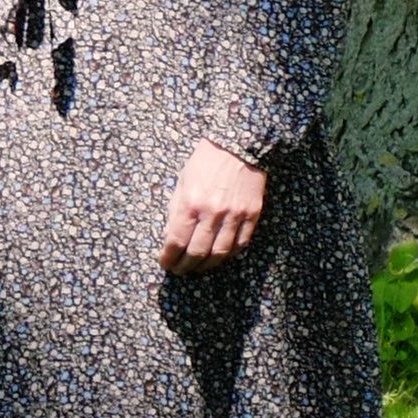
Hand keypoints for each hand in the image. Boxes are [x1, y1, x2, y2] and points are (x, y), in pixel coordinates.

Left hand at [160, 139, 264, 269]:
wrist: (239, 147)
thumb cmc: (204, 163)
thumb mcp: (181, 184)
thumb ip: (176, 212)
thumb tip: (170, 238)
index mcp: (190, 204)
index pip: (176, 241)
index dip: (168, 257)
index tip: (165, 263)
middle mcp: (213, 213)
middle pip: (197, 252)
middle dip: (185, 266)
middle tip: (179, 270)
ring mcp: (235, 215)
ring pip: (220, 253)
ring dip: (206, 265)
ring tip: (197, 268)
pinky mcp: (253, 214)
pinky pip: (241, 243)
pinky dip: (229, 255)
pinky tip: (218, 257)